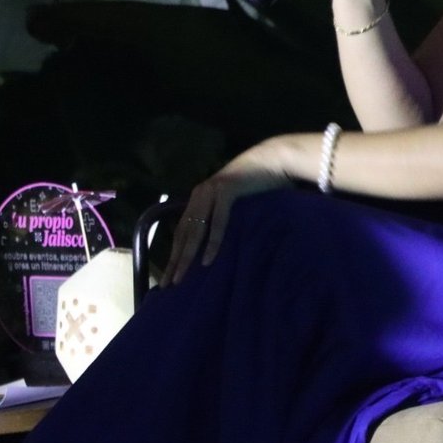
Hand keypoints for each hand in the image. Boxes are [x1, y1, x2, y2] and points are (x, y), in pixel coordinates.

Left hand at [160, 141, 291, 286]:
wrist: (273, 159)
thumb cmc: (257, 183)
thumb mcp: (233, 201)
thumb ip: (221, 215)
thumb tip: (214, 241)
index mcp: (198, 197)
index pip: (181, 230)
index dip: (174, 253)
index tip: (169, 276)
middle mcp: (200, 194)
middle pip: (183, 233)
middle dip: (175, 260)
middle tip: (169, 283)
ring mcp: (212, 191)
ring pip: (196, 230)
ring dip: (187, 256)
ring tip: (182, 277)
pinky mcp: (227, 190)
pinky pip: (217, 221)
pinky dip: (212, 242)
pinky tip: (207, 259)